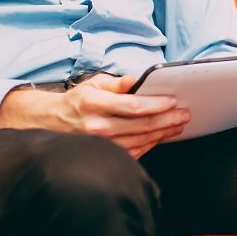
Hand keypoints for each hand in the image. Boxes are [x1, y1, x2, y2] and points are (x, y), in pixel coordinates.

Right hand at [0, 73, 191, 158]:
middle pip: (141, 125)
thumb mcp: (92, 84)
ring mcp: (101, 144)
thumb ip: (115, 83)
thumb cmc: (77, 101)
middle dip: (168, 119)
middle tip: (185, 114)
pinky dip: (151, 144)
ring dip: (163, 133)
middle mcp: (97, 126)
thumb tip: (134, 80)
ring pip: (141, 140)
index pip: (133, 106)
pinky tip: (161, 137)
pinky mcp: (104, 155)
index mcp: (94, 104)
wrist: (52, 124)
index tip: (174, 101)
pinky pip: (134, 152)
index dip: (157, 104)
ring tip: (179, 125)